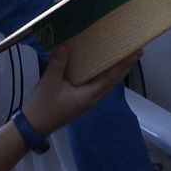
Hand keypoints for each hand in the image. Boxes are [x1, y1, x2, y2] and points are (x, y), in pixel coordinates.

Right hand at [21, 46, 140, 136]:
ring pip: (107, 84)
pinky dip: (105, 74)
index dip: (124, 65)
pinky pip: (98, 84)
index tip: (136, 53)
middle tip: (137, 50)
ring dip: (117, 70)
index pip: (111, 78)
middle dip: (125, 66)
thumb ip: (58, 63)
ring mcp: (87, 100)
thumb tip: (65, 44)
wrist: (34, 126)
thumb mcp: (49, 83)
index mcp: (88, 95)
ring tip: (125, 56)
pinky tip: (102, 66)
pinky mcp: (81, 99)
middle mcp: (92, 98)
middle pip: (113, 81)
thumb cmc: (43, 106)